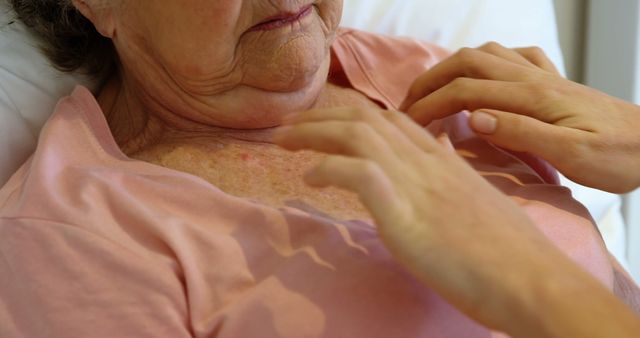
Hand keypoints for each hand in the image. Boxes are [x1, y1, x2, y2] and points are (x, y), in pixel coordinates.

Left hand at [273, 107, 575, 333]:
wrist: (531, 281)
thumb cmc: (510, 254)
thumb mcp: (478, 206)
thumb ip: (451, 188)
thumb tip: (435, 179)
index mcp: (445, 163)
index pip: (394, 120)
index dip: (355, 115)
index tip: (328, 121)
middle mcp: (429, 164)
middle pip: (367, 120)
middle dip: (322, 116)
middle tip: (289, 125)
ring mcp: (418, 186)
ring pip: (358, 136)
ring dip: (314, 133)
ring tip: (284, 141)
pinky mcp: (407, 214)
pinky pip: (360, 174)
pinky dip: (329, 168)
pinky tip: (310, 178)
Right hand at [401, 42, 639, 192]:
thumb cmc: (619, 157)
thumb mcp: (575, 154)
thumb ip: (524, 133)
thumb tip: (476, 118)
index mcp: (534, 97)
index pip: (466, 92)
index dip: (430, 105)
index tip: (405, 125)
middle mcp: (534, 78)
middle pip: (467, 64)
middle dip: (430, 82)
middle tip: (406, 107)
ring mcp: (544, 76)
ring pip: (486, 55)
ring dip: (452, 68)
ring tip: (433, 92)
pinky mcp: (553, 82)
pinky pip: (513, 58)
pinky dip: (487, 63)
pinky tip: (483, 78)